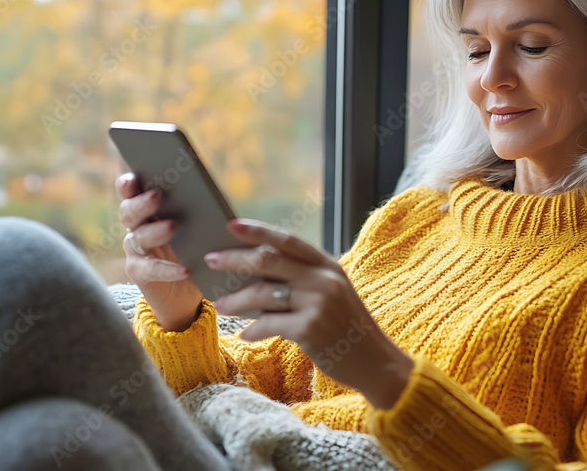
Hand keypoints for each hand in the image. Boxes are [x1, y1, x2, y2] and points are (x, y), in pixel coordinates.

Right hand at [116, 172, 204, 330]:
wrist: (188, 294)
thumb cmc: (194, 251)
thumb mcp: (197, 228)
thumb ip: (196, 211)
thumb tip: (210, 194)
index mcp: (148, 211)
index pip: (132, 193)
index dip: (128, 184)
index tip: (133, 176)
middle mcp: (136, 228)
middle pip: (129, 211)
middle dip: (141, 202)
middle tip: (157, 196)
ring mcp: (135, 251)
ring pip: (137, 237)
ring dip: (154, 230)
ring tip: (172, 226)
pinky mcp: (140, 274)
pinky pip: (150, 269)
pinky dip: (167, 269)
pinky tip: (184, 269)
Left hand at [204, 218, 414, 409]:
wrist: (376, 362)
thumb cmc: (347, 328)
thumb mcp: (333, 294)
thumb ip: (303, 281)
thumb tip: (256, 276)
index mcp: (327, 266)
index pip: (288, 240)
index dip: (258, 231)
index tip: (230, 224)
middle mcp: (323, 279)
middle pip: (268, 261)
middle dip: (234, 259)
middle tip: (210, 260)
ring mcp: (318, 302)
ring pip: (263, 293)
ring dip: (236, 300)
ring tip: (219, 306)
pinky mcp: (310, 328)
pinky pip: (269, 324)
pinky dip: (253, 330)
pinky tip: (245, 334)